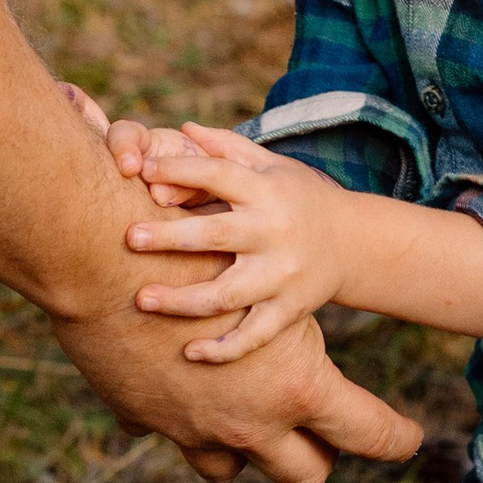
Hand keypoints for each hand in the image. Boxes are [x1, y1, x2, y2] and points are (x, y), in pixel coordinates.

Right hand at [49, 256, 420, 482]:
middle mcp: (250, 421)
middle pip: (303, 471)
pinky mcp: (143, 417)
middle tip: (324, 440)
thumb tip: (311, 327)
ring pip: (226, 469)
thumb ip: (287, 316)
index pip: (367, 431)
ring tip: (246, 422)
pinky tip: (175, 391)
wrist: (107, 257)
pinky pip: (165, 433)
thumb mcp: (262, 279)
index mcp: (296, 386)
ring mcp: (193, 429)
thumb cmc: (198, 248)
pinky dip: (173, 417)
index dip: (395, 438)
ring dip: (238, 449)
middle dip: (317, 460)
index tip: (410, 438)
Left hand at [119, 122, 350, 361]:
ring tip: (141, 299)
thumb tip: (183, 129)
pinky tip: (190, 353)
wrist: (354, 242)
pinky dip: (225, 349)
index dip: (180, 171)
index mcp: (266, 191)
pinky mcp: (289, 309)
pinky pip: (255, 335)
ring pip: (227, 295)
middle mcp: (274, 233)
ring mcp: (281, 275)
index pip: (219, 175)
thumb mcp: (272, 167)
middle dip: (170, 237)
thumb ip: (228, 149)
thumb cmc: (297, 197)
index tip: (140, 173)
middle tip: (129, 238)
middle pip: (215, 235)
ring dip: (182, 301)